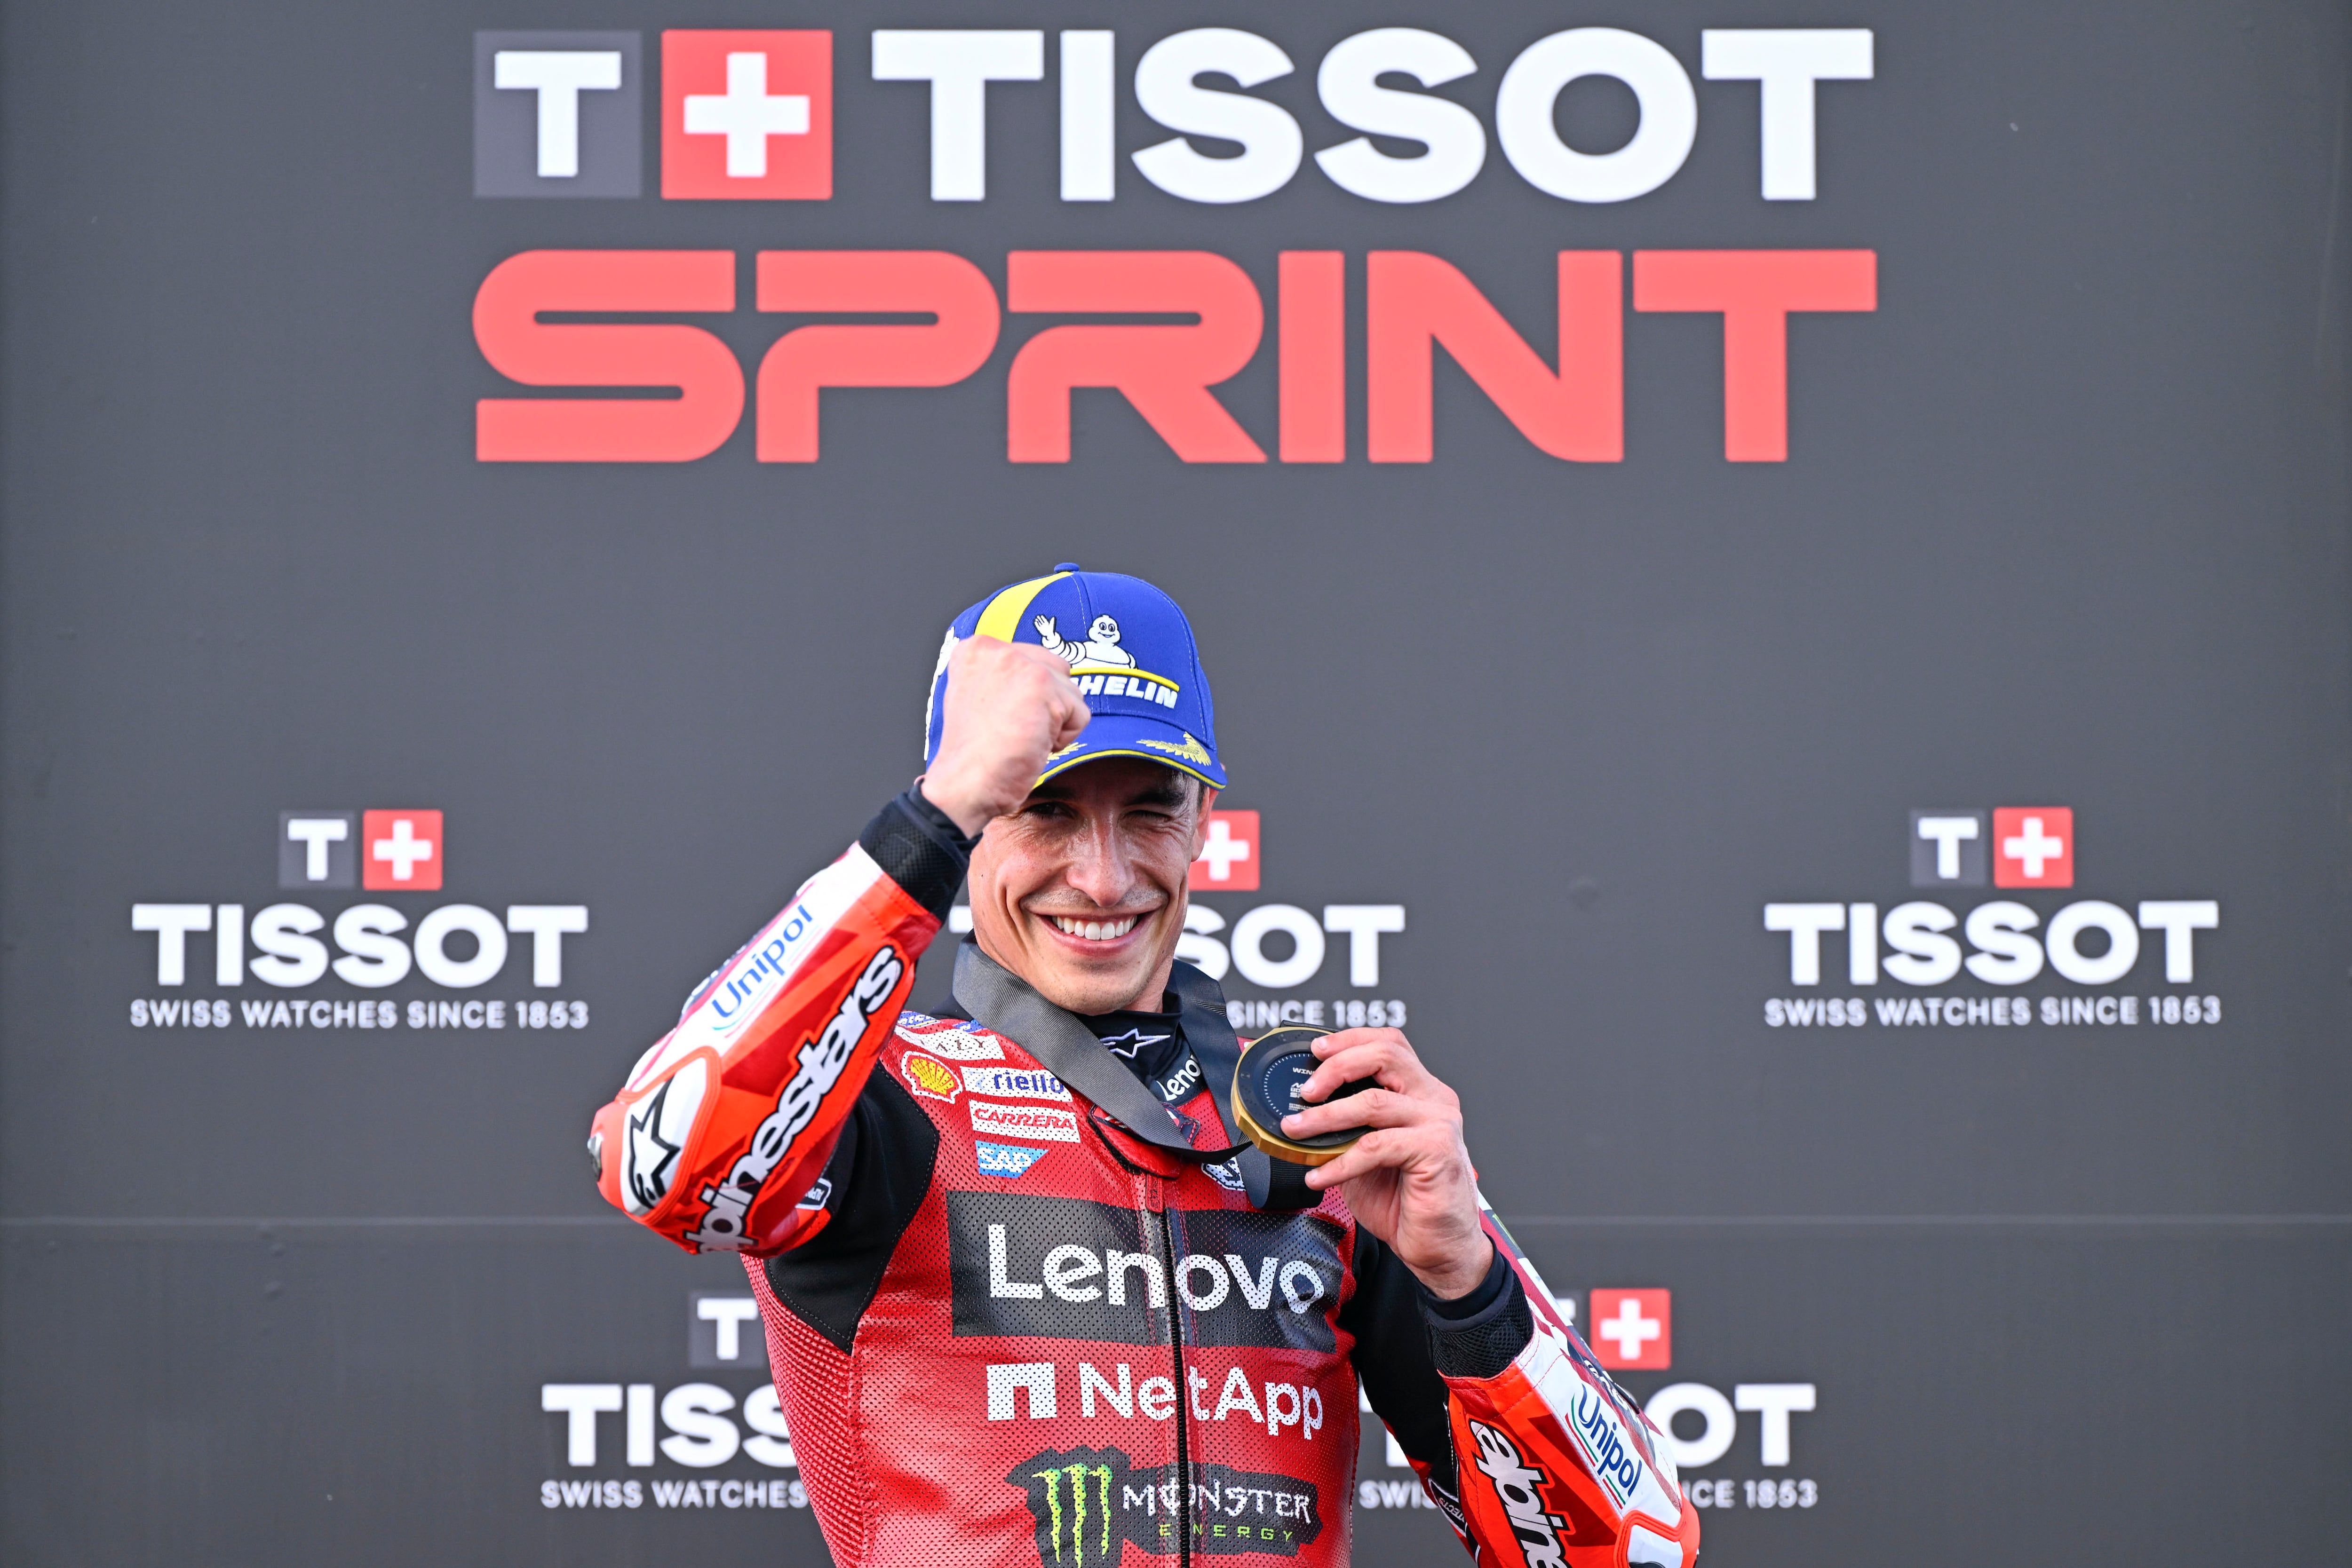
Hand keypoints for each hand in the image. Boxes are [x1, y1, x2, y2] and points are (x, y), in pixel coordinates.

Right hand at [920, 636, 1089, 836]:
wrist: (964, 785)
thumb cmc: (972, 754)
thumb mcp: (979, 697)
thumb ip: (1008, 678)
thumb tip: (1046, 676)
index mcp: (976, 650)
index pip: (1033, 660)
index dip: (1029, 697)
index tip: (1004, 718)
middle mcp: (997, 649)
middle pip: (1056, 671)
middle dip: (1048, 705)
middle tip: (1015, 729)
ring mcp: (1021, 665)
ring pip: (1071, 692)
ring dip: (1055, 723)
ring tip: (1021, 738)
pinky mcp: (1043, 687)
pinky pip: (1080, 714)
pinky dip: (1064, 738)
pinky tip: (1032, 745)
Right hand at [1032, 614, 1055, 638]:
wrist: (1049, 634)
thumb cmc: (1051, 630)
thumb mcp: (1051, 625)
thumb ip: (1052, 621)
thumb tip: (1053, 617)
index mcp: (1047, 624)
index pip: (1044, 620)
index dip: (1043, 618)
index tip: (1041, 616)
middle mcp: (1044, 625)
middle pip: (1041, 621)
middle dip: (1039, 619)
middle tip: (1037, 616)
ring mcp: (1042, 627)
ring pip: (1039, 623)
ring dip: (1037, 621)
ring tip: (1036, 619)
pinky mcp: (1040, 629)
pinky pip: (1038, 626)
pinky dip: (1036, 624)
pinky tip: (1035, 622)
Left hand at [1281, 1028, 1492, 1298]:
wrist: (1439, 1246)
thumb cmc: (1406, 1201)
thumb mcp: (1366, 1154)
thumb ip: (1346, 1127)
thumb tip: (1301, 1113)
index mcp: (1420, 1092)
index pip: (1388, 1044)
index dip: (1350, 1040)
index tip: (1316, 1049)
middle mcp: (1434, 1099)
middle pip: (1385, 1056)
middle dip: (1337, 1067)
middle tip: (1305, 1091)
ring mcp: (1439, 1123)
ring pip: (1374, 1102)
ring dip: (1326, 1116)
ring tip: (1296, 1131)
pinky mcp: (1436, 1151)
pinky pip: (1376, 1146)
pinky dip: (1340, 1161)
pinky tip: (1319, 1175)